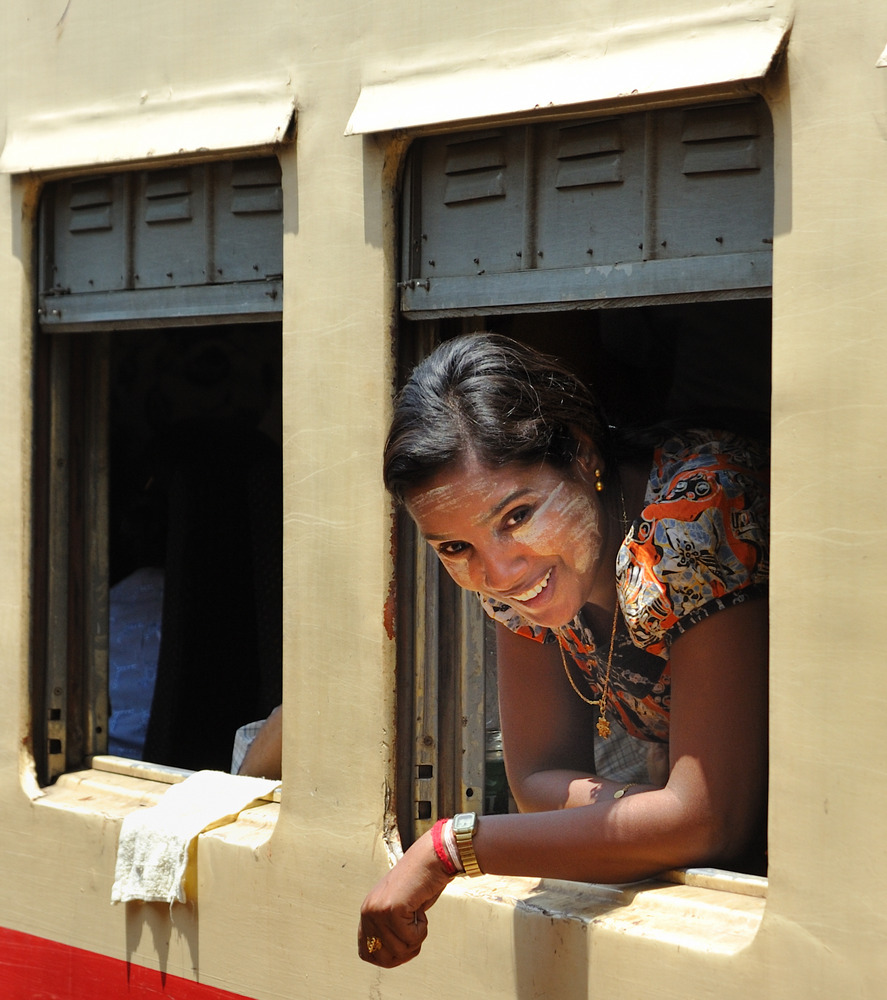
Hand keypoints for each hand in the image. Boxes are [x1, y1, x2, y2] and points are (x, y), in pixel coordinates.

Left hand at [358, 831, 453, 967]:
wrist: (430, 859)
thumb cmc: (420, 883)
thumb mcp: (398, 909)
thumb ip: (388, 929)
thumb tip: (388, 958)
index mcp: (367, 911)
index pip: (365, 953)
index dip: (387, 958)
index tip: (404, 947)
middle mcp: (368, 911)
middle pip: (383, 958)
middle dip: (404, 952)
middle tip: (416, 932)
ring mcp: (379, 911)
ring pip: (400, 950)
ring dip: (416, 938)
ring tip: (418, 915)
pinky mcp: (393, 909)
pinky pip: (411, 938)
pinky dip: (422, 929)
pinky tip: (420, 909)